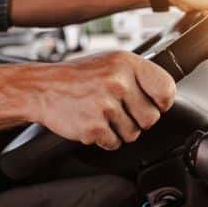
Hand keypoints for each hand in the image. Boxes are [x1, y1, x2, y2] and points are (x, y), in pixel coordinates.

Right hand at [29, 51, 175, 149]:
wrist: (42, 88)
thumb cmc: (79, 76)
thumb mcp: (111, 63)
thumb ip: (138, 76)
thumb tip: (165, 96)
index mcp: (126, 63)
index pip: (165, 88)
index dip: (163, 101)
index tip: (156, 104)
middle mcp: (118, 82)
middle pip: (151, 118)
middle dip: (138, 120)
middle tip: (121, 111)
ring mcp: (105, 105)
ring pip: (133, 134)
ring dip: (120, 130)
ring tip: (103, 115)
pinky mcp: (93, 127)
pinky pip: (114, 143)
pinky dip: (105, 139)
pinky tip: (93, 123)